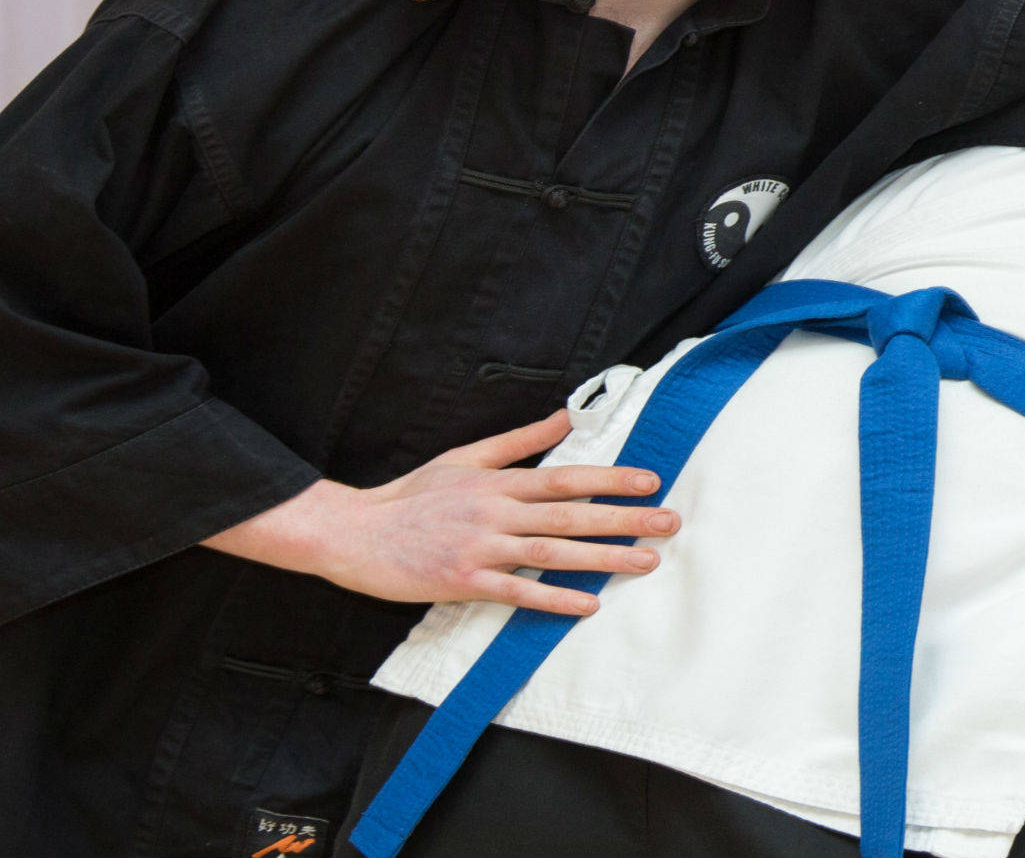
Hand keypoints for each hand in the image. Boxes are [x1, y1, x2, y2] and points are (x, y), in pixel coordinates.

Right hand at [202, 407, 676, 617]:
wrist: (353, 533)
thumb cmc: (411, 497)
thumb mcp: (464, 458)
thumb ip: (518, 442)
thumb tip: (565, 418)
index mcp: (495, 482)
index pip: (565, 477)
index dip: (610, 478)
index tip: (651, 480)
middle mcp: (493, 513)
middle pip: (570, 516)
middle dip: (625, 519)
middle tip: (670, 523)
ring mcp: (479, 549)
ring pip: (552, 554)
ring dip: (603, 559)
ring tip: (646, 563)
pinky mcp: (463, 582)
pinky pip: (517, 592)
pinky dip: (554, 599)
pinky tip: (588, 605)